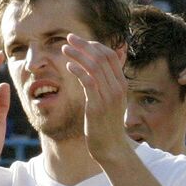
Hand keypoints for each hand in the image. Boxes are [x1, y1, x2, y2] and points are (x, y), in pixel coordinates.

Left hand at [62, 35, 130, 161]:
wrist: (111, 147)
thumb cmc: (108, 124)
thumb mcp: (112, 101)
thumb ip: (107, 84)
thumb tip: (99, 71)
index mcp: (122, 84)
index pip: (110, 56)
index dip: (94, 45)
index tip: (81, 42)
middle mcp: (118, 88)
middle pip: (101, 57)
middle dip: (83, 44)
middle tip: (69, 38)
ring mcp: (109, 96)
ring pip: (94, 66)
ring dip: (77, 54)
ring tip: (64, 49)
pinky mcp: (97, 105)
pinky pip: (88, 81)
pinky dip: (78, 70)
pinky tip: (68, 66)